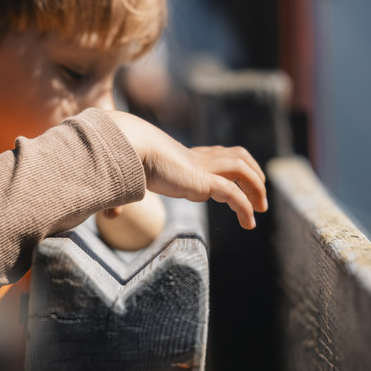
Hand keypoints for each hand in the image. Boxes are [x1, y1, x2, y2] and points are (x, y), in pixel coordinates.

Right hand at [105, 110, 267, 229]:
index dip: (232, 166)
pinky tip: (249, 223)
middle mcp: (197, 159)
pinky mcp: (203, 180)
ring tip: (260, 208)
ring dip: (256, 187)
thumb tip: (110, 217)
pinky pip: (233, 194)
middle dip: (253, 172)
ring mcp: (202, 167)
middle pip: (236, 156)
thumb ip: (123, 199)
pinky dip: (245, 207)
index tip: (239, 185)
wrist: (127, 146)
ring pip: (242, 170)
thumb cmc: (123, 163)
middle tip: (260, 196)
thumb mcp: (128, 182)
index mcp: (184, 157)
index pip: (216, 155)